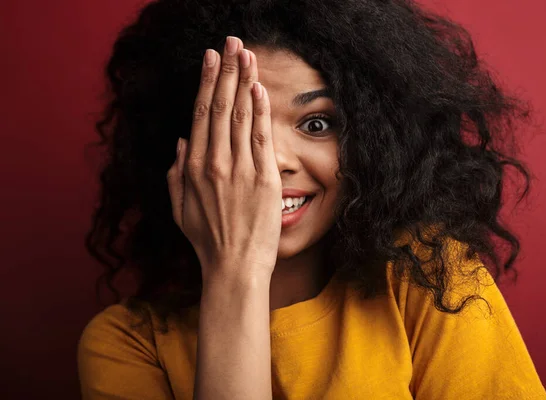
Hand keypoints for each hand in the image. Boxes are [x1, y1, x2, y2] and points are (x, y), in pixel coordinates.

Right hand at [167, 36, 281, 283]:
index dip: (206, 83)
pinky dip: (260, 111)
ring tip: (246, 54)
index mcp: (192, 168)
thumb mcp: (180, 208)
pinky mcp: (264, 180)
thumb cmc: (208, 240)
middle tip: (230, 43)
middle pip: (219, 107)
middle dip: (225, 71)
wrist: (235, 267)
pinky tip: (259, 88)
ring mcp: (240, 170)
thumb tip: (181, 141)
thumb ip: (176, 173)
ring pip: (240, 116)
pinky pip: (260, 137)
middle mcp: (215, 163)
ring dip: (244, 81)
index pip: (200, 115)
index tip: (211, 59)